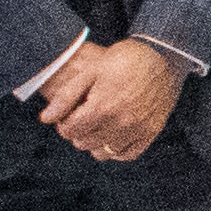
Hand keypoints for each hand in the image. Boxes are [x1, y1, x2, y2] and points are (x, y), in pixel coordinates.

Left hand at [33, 36, 184, 161]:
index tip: (68, 114)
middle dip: (77, 132)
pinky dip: (116, 150)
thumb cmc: (125, 59)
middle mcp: (120, 122)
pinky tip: (113, 136)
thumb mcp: (92, 71)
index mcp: (102, 107)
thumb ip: (67, 96)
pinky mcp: (152, 132)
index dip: (63, 123)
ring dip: (95, 142)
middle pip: (84, 143)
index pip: (69, 131)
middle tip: (82, 118)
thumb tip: (46, 119)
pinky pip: (128, 154)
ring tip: (97, 126)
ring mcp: (138, 129)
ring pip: (103, 152)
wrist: (164, 55)